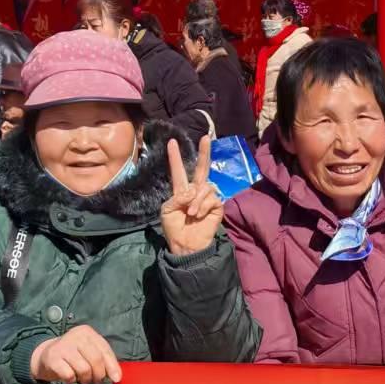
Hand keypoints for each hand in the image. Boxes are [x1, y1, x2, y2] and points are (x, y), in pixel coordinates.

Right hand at [29, 325, 121, 383]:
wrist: (45, 356)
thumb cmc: (73, 355)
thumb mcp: (88, 352)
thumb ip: (102, 360)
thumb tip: (116, 377)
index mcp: (87, 332)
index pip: (105, 350)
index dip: (112, 366)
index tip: (116, 379)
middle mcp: (76, 336)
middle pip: (96, 360)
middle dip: (99, 374)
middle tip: (95, 380)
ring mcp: (63, 346)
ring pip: (84, 369)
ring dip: (85, 379)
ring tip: (82, 378)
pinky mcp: (53, 358)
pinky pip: (69, 375)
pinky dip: (72, 380)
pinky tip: (70, 377)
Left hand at [160, 135, 223, 256]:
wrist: (186, 245)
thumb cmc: (174, 229)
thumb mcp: (167, 210)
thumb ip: (177, 196)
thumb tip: (193, 190)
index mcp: (181, 191)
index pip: (178, 170)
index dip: (175, 157)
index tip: (171, 142)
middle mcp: (195, 191)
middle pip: (201, 168)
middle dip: (204, 153)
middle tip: (206, 137)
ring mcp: (207, 198)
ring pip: (205, 186)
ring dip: (196, 200)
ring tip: (191, 213)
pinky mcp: (217, 206)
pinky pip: (211, 198)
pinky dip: (203, 206)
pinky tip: (198, 215)